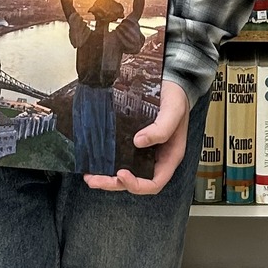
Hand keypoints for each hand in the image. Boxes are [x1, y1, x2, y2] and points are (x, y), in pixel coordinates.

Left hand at [84, 80, 190, 194]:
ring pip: (126, 173)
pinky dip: (108, 164)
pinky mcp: (134, 143)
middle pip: (137, 181)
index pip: (155, 182)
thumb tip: (139, 142)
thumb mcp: (174, 110)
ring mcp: (144, 152)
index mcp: (169, 156)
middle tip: (95, 180)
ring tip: (90, 178)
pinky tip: (95, 163)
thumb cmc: (177, 97)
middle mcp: (156, 158)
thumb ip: (162, 128)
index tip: (122, 174)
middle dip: (115, 184)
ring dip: (108, 179)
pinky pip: (121, 158)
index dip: (138, 185)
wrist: (172, 82)